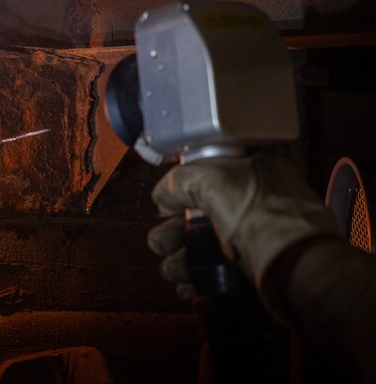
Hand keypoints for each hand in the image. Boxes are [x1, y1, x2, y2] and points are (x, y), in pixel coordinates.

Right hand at [147, 153, 339, 304]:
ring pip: (208, 245)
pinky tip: (187, 288)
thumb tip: (162, 195)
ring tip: (172, 272)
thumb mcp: (213, 181)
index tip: (165, 208)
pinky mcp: (258, 268)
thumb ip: (180, 181)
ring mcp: (259, 236)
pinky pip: (220, 269)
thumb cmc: (261, 218)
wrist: (299, 272)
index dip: (181, 190)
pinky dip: (200, 278)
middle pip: (201, 213)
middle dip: (174, 231)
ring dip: (182, 259)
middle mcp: (258, 201)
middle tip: (159, 245)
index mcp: (256, 171)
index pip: (208, 173)